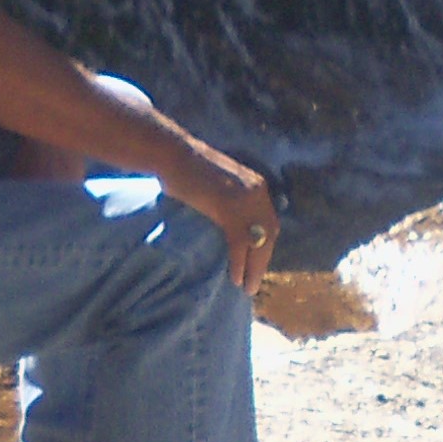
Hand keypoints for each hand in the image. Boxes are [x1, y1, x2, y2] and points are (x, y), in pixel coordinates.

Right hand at [164, 145, 280, 293]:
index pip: (269, 222)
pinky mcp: (229, 207)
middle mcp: (257, 191)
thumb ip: (232, 202)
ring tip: (246, 287)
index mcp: (256, 186)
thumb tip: (233, 228)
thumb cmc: (187, 170)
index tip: (257, 265)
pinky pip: (240, 242)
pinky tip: (236, 277)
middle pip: (268, 233)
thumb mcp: (220, 186)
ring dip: (254, 267)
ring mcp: (244, 198)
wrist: (173, 154)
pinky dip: (239, 262)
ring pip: (257, 241)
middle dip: (262, 261)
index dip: (264, 247)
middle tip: (253, 283)